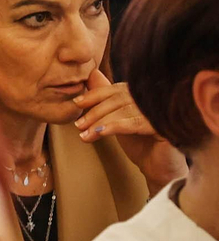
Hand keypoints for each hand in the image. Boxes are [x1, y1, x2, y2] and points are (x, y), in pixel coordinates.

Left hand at [73, 69, 186, 190]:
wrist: (157, 167)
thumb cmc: (140, 143)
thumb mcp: (118, 119)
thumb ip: (106, 98)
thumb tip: (92, 74)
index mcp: (144, 94)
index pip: (116, 89)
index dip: (95, 95)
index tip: (76, 104)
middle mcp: (155, 99)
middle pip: (119, 99)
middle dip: (95, 112)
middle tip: (78, 125)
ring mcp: (161, 111)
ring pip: (124, 110)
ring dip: (100, 122)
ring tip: (84, 135)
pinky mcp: (165, 126)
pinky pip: (135, 122)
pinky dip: (114, 126)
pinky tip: (100, 133)